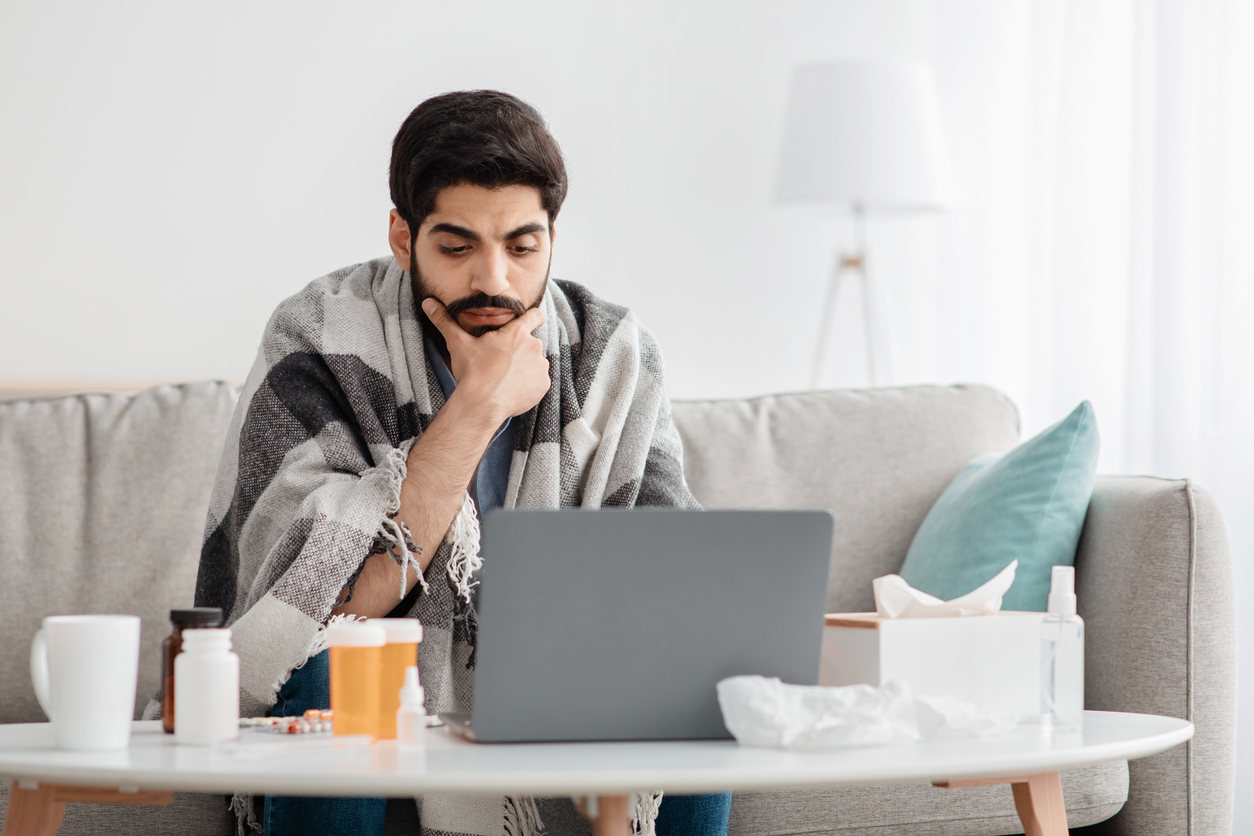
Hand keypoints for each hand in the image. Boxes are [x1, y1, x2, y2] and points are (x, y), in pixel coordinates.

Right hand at [422, 298, 550, 422]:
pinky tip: (512, 389)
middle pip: (530, 343)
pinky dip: (530, 384)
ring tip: (505, 377)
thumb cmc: (472, 372)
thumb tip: (428, 302)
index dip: (533, 317)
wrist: (482, 404)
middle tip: (501, 362)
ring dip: (525, 367)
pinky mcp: (543, 385)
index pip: (535, 315)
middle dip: (519, 350)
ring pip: (535, 363)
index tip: (530, 321)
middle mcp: (534, 346)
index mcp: (517, 333)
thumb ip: (445, 321)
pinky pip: (539, 381)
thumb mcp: (458, 344)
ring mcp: (540, 366)